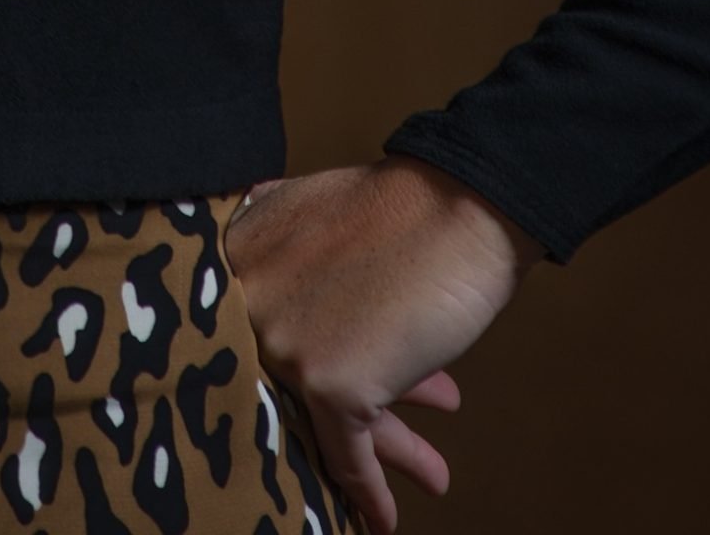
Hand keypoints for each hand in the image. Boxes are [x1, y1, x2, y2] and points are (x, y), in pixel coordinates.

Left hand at [220, 154, 545, 531]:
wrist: (469, 205)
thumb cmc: (410, 206)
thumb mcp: (318, 214)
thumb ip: (284, 251)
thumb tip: (281, 301)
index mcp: (239, 249)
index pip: (245, 331)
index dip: (280, 375)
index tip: (303, 406)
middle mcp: (248, 298)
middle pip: (288, 378)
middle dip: (344, 411)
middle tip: (371, 431)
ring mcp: (285, 342)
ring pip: (321, 418)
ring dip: (382, 448)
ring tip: (428, 471)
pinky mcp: (328, 382)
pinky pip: (346, 452)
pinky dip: (369, 487)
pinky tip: (384, 517)